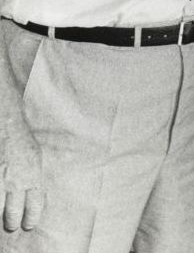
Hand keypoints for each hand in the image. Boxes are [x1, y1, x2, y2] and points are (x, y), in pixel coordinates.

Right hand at [0, 115, 43, 231]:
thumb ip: (34, 178)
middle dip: (11, 222)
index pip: (34, 207)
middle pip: (12, 214)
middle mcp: (16, 180)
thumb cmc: (21, 140)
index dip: (30, 219)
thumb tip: (33, 199)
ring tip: (1, 215)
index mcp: (32, 175)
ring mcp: (1, 179)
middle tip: (11, 224)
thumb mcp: (36, 157)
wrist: (6, 123)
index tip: (27, 225)